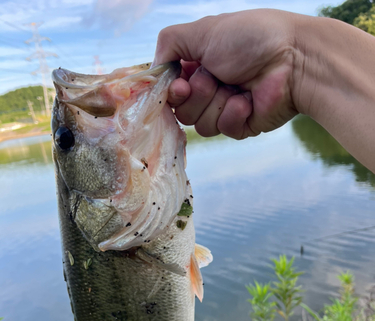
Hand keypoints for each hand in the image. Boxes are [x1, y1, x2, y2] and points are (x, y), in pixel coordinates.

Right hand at [153, 10, 299, 138]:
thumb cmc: (249, 38)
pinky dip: (234, 113)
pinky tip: (249, 99)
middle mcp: (210, 88)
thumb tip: (154, 70)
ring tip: (236, 86)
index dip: (172, 92)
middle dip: (197, 95)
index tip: (180, 85)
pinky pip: (224, 130)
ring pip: (201, 125)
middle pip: (182, 111)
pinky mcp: (242, 125)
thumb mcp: (202, 31)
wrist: (292, 58)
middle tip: (214, 78)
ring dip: (216, 103)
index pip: (171, 90)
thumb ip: (169, 44)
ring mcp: (225, 108)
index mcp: (199, 65)